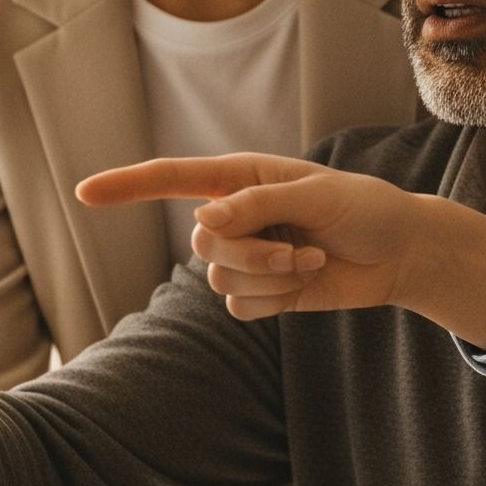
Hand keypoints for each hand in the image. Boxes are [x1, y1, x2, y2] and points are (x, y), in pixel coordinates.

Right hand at [76, 155, 485, 341]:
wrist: (401, 253)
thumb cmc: (366, 208)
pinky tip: (308, 280)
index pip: (173, 179)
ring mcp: (246, 256)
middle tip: (301, 244)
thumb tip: (203, 222)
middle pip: (201, 243)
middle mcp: (236, 216)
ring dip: (272, 275)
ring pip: (220, 278)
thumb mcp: (318, 195)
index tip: (84, 192)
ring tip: (311, 258)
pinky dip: (278, 299)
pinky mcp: (262, 292)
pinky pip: (241, 306)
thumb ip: (259, 205)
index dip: (128, 186)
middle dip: (251, 251)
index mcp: (242, 178)